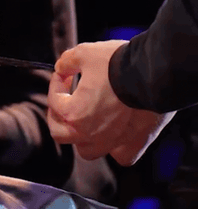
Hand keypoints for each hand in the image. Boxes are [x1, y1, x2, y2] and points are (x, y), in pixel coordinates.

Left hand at [47, 40, 174, 164]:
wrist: (154, 73)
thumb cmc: (117, 63)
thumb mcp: (84, 53)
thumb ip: (67, 62)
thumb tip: (62, 67)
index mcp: (73, 114)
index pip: (54, 101)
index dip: (56, 83)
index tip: (64, 73)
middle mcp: (89, 134)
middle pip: (61, 134)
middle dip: (59, 116)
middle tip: (65, 100)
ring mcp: (112, 142)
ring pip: (87, 150)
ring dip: (82, 137)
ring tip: (86, 119)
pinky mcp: (135, 144)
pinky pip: (121, 156)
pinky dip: (116, 148)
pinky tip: (115, 134)